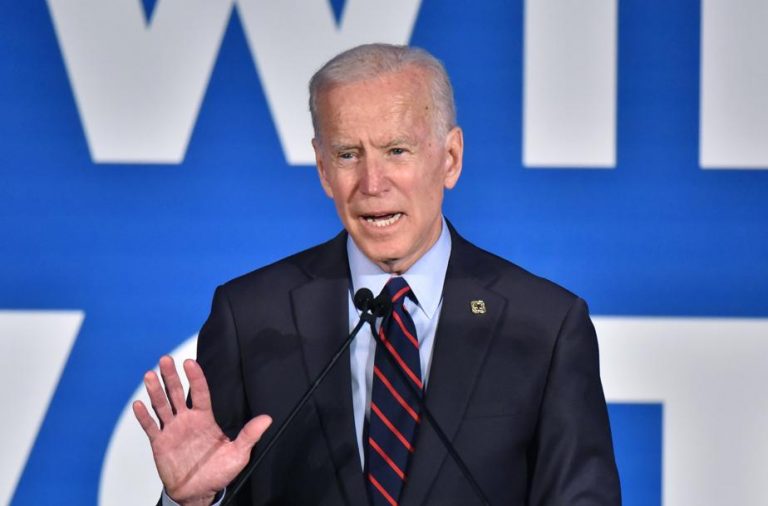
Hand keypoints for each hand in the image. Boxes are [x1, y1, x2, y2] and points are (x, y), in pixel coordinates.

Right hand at [133, 356, 271, 505]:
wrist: (198, 492)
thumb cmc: (218, 472)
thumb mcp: (238, 454)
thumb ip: (249, 435)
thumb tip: (267, 419)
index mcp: (205, 419)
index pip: (200, 393)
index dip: (195, 377)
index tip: (190, 363)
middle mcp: (187, 420)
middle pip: (177, 393)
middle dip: (171, 376)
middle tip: (166, 360)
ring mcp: (172, 430)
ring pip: (162, 406)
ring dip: (155, 391)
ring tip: (150, 375)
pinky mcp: (160, 443)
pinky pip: (150, 427)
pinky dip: (144, 416)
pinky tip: (138, 405)